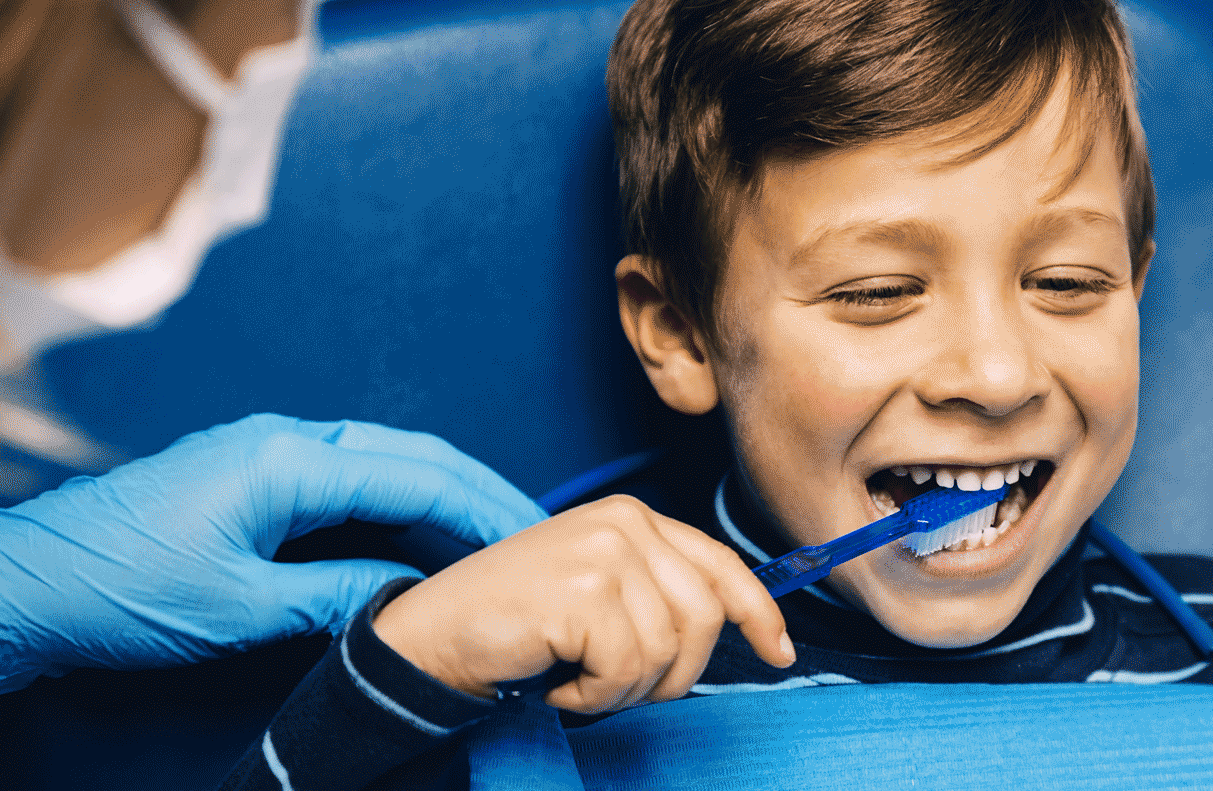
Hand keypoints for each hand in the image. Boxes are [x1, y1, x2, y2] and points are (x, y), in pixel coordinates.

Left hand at [0, 413, 546, 720]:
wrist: (16, 585)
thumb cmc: (113, 592)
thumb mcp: (238, 609)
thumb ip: (337, 597)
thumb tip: (412, 603)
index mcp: (287, 459)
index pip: (417, 476)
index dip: (485, 509)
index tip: (537, 542)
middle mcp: (284, 440)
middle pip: (412, 455)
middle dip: (480, 492)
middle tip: (539, 536)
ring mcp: (265, 453)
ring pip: (384, 462)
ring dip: (442, 496)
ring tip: (495, 539)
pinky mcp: (250, 477)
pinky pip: (348, 479)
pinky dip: (398, 506)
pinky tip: (419, 542)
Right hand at [371, 494, 794, 712]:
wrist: (433, 636)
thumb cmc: (518, 625)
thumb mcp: (600, 592)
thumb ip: (659, 593)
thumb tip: (741, 626)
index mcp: (634, 517)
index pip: (721, 564)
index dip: (759, 612)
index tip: (779, 651)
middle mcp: (625, 523)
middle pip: (705, 618)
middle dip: (671, 673)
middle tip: (614, 684)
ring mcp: (605, 552)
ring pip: (669, 651)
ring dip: (623, 688)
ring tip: (577, 675)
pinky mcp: (584, 590)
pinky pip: (627, 670)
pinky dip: (594, 694)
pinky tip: (558, 679)